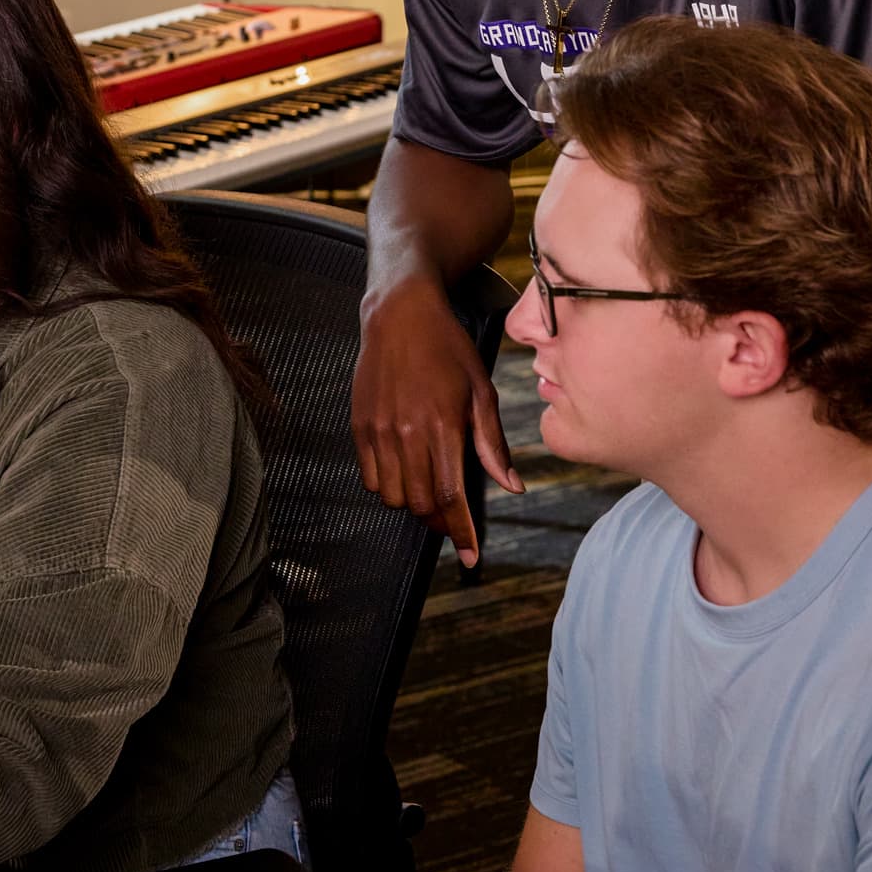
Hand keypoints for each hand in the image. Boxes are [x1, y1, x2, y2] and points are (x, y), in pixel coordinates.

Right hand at [352, 278, 520, 565]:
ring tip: (429, 489)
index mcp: (442, 424)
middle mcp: (406, 432)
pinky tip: (405, 472)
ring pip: (393, 497)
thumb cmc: (447, 348)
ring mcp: (378, 430)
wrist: (399, 314)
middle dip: (440, 520)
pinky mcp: (359, 426)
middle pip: (421, 503)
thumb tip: (511, 485)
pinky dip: (388, 487)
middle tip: (454, 518)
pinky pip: (371, 478)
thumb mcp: (481, 390)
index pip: (451, 496)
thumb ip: (492, 442)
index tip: (471, 557)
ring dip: (414, 504)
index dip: (462, 532)